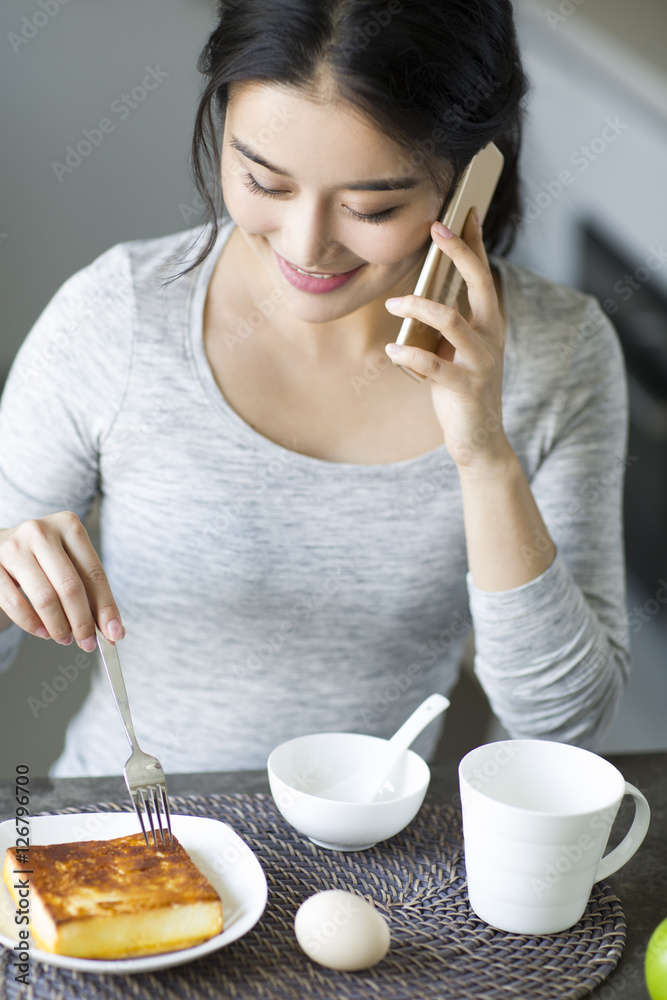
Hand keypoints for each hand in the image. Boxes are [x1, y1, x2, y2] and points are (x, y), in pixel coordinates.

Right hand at [0, 511, 124, 649]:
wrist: (1, 545)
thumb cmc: (43, 557)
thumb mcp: (69, 560)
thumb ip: (90, 590)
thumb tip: (112, 629)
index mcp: (68, 525)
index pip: (94, 573)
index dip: (106, 607)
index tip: (114, 634)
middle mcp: (41, 532)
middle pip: (70, 586)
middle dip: (82, 621)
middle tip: (87, 643)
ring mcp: (14, 547)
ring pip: (44, 597)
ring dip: (58, 625)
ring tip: (65, 638)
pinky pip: (14, 602)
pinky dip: (31, 623)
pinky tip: (43, 632)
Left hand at [384, 208, 510, 470]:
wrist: (481, 440)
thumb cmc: (462, 391)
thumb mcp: (455, 353)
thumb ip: (444, 327)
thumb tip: (415, 298)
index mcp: (491, 325)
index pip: (484, 275)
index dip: (474, 243)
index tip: (465, 211)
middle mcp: (492, 337)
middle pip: (478, 283)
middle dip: (458, 252)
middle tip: (436, 228)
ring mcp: (481, 361)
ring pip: (451, 319)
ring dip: (418, 306)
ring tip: (393, 305)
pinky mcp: (465, 387)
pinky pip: (432, 364)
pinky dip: (407, 354)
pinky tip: (392, 351)